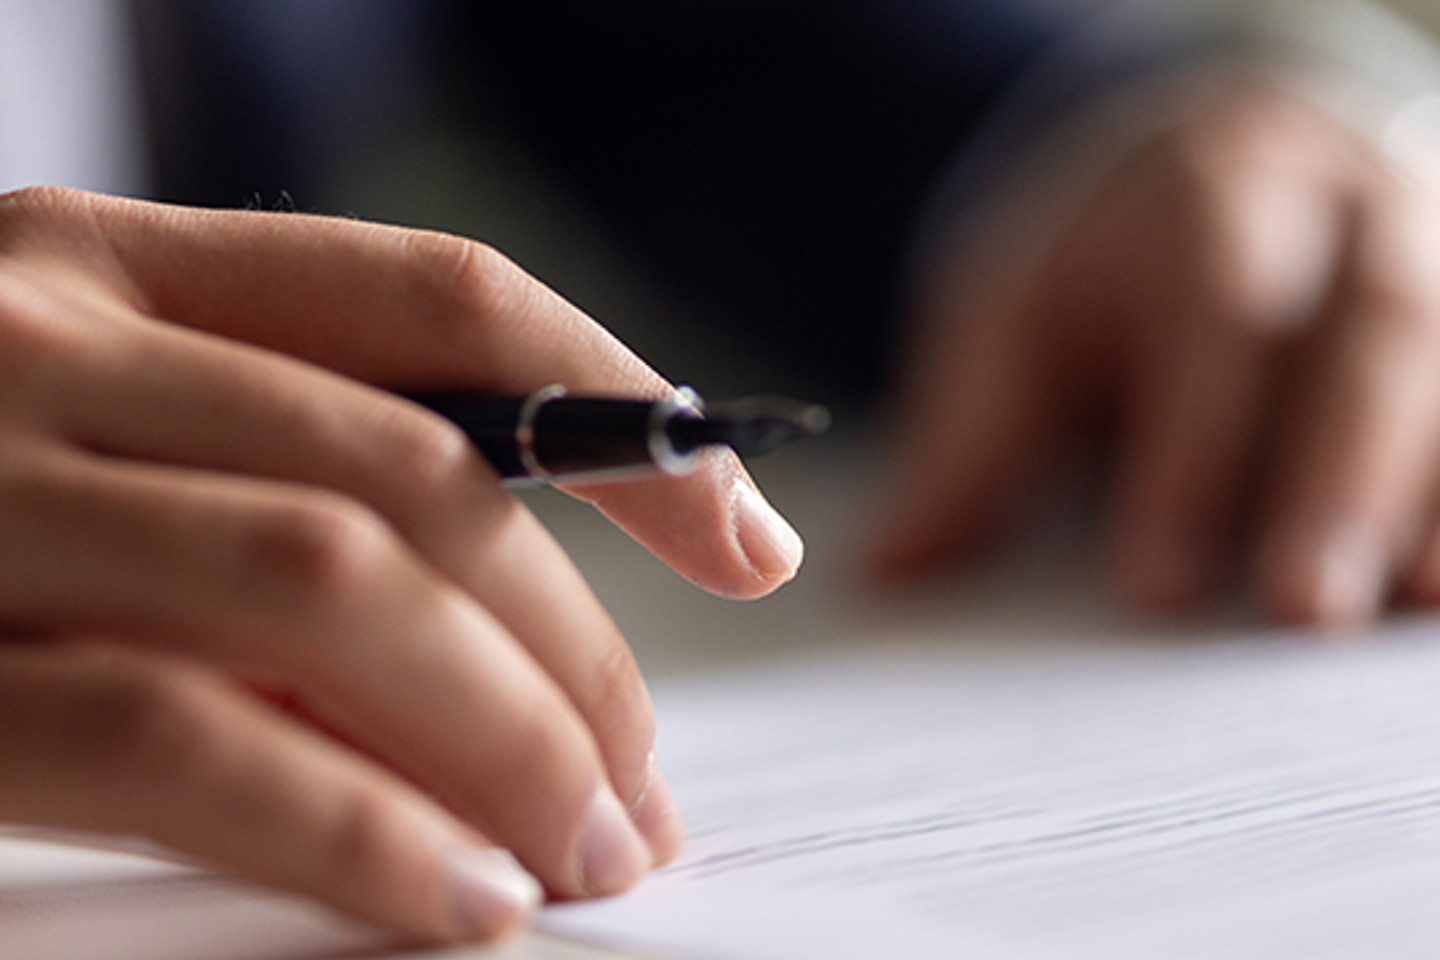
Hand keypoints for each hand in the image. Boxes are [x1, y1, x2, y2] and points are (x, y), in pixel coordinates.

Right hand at [0, 188, 803, 940]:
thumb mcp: (100, 464)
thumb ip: (283, 519)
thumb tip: (524, 672)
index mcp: (112, 264)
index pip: (447, 303)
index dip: (627, 422)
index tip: (747, 537)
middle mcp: (41, 338)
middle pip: (425, 476)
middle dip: (581, 645)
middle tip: (651, 786)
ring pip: (337, 587)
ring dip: (508, 735)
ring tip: (593, 851)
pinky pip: (190, 743)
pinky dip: (356, 832)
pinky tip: (460, 902)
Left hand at [873, 72, 1439, 625]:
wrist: (1216, 163)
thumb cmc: (1105, 264)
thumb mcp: (1015, 318)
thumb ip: (972, 435)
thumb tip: (894, 566)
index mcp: (1217, 196)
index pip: (1215, 317)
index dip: (1192, 452)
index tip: (1157, 583)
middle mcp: (1353, 214)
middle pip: (1375, 334)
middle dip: (1342, 477)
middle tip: (1302, 608)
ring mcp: (1436, 256)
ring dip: (1438, 495)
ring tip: (1406, 609)